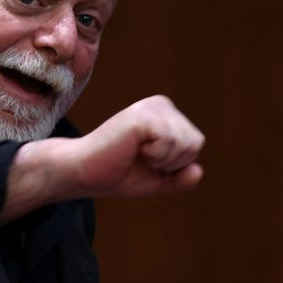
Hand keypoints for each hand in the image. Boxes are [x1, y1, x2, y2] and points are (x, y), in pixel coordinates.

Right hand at [66, 95, 204, 197]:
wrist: (85, 173)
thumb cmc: (118, 173)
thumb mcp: (157, 178)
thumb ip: (180, 178)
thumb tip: (197, 171)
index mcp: (166, 114)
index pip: (195, 144)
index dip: (175, 164)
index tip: (147, 160)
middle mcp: (161, 104)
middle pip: (194, 143)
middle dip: (171, 162)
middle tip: (140, 158)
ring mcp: (151, 107)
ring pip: (185, 143)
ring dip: (161, 160)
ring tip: (135, 152)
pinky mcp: (142, 116)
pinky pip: (170, 142)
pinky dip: (155, 156)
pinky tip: (133, 149)